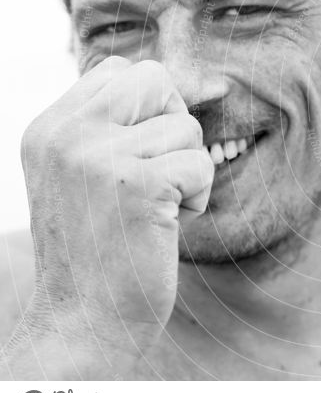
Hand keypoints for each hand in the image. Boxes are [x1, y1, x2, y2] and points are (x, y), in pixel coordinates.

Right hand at [18, 56, 213, 363]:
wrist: (85, 322)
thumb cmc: (100, 248)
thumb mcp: (87, 175)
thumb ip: (115, 125)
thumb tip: (187, 81)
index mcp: (49, 128)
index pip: (119, 70)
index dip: (151, 106)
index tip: (146, 152)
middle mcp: (66, 134)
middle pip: (155, 78)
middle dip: (174, 123)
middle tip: (161, 170)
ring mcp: (97, 156)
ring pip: (186, 127)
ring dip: (187, 169)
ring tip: (156, 208)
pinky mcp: (137, 183)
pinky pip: (199, 163)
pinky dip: (198, 196)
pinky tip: (167, 224)